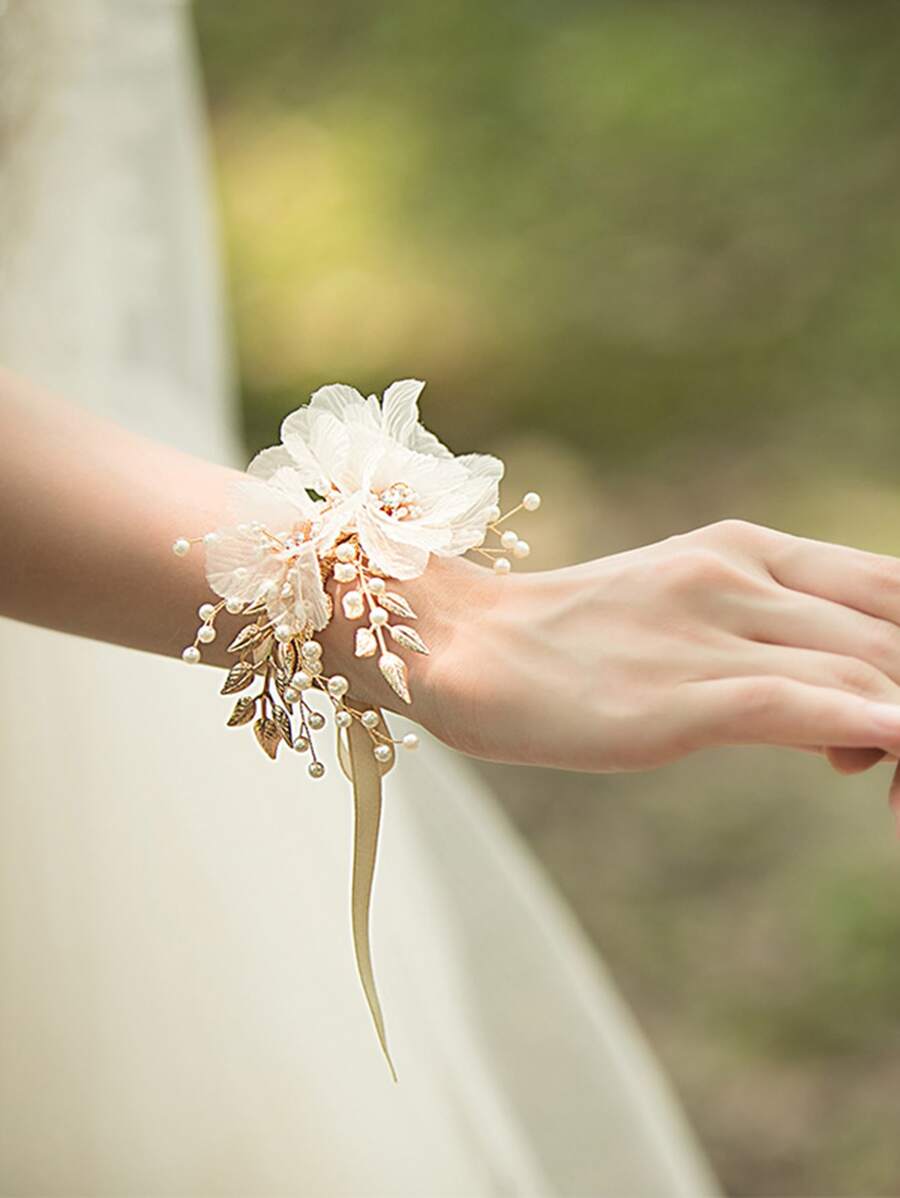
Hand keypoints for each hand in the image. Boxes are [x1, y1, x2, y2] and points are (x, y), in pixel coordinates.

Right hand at [394, 520, 899, 816]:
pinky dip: (862, 725)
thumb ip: (774, 637)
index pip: (891, 585)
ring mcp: (706, 630)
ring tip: (893, 797)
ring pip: (865, 670)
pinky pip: (794, 702)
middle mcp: (737, 574)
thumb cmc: (575, 639)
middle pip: (891, 632)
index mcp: (745, 547)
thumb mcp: (686, 611)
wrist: (466, 643)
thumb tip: (867, 709)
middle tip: (898, 777)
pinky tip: (884, 749)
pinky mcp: (675, 693)